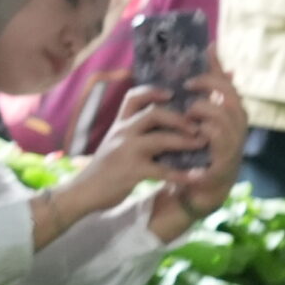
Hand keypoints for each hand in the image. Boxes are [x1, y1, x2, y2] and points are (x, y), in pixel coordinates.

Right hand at [59, 85, 201, 216]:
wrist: (82, 192)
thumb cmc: (101, 169)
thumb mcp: (113, 144)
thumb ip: (131, 135)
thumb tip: (160, 129)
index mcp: (119, 125)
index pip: (133, 97)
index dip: (153, 91)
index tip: (172, 94)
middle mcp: (122, 133)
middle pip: (153, 113)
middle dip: (179, 117)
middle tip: (197, 125)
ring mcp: (126, 151)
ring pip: (161, 139)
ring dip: (185, 141)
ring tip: (202, 144)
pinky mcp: (131, 171)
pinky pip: (162, 171)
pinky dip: (182, 174)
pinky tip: (196, 177)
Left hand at [160, 63, 251, 222]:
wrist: (199, 188)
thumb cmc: (199, 147)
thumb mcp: (200, 116)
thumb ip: (204, 88)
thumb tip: (208, 48)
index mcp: (232, 114)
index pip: (228, 86)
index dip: (213, 74)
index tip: (191, 72)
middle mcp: (237, 129)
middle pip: (230, 100)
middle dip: (208, 90)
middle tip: (186, 89)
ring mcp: (233, 147)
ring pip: (221, 122)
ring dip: (201, 114)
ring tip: (186, 116)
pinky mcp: (223, 166)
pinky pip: (215, 147)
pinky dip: (201, 139)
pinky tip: (190, 137)